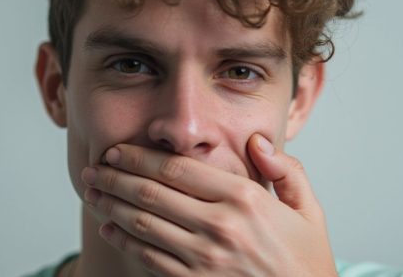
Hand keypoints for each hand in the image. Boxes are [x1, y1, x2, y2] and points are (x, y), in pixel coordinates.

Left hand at [80, 134, 336, 276]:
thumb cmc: (306, 262)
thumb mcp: (309, 211)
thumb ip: (286, 171)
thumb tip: (257, 141)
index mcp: (245, 199)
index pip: (177, 169)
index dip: (139, 157)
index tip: (118, 150)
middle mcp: (221, 226)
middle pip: (152, 193)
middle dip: (115, 178)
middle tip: (94, 169)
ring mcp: (205, 259)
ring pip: (144, 224)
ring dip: (112, 205)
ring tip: (93, 193)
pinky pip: (150, 258)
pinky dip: (124, 240)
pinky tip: (110, 227)